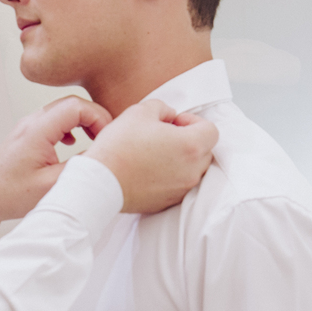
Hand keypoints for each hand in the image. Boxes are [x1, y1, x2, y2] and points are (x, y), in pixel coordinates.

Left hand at [0, 96, 111, 226]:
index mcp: (38, 131)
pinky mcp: (28, 133)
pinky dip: (71, 125)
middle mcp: (32, 122)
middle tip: (107, 137)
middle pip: (72, 103)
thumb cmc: (10, 194)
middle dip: (95, 117)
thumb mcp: (51, 186)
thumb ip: (79, 168)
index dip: (98, 117)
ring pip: (64, 109)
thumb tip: (102, 156)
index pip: (76, 107)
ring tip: (95, 139)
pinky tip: (75, 143)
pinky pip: (55, 119)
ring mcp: (29, 126)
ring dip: (84, 120)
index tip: (108, 136)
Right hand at [84, 100, 217, 213]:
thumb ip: (163, 108)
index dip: (194, 121)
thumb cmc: (119, 145)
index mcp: (191, 145)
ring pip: (194, 169)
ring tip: (156, 153)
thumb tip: (169, 117)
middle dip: (189, 139)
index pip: (211, 130)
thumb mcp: (140, 111)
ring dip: (182, 159)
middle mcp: (192, 170)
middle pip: (205, 150)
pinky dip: (171, 176)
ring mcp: (181, 189)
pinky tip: (149, 169)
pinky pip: (179, 185)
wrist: (100, 180)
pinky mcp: (168, 202)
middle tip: (164, 135)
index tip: (175, 122)